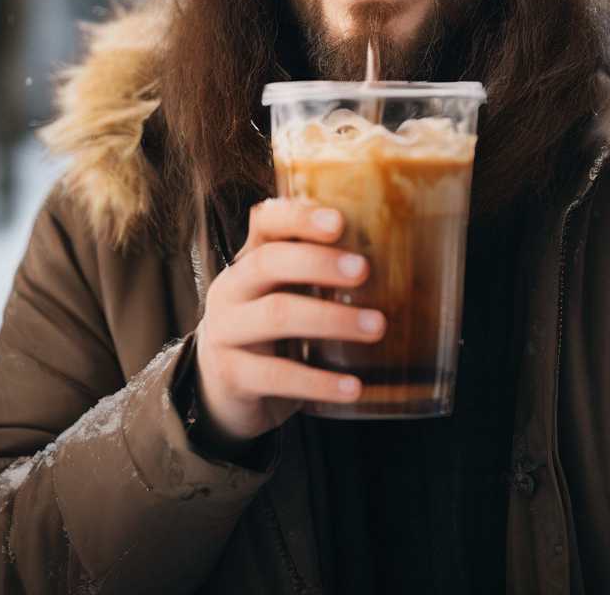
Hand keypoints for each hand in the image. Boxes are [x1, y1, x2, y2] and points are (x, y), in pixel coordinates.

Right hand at [193, 198, 380, 449]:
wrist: (220, 392)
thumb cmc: (266, 337)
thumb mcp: (279, 299)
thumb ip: (312, 279)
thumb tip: (389, 259)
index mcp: (246, 263)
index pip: (264, 224)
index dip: (298, 218)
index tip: (338, 221)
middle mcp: (230, 289)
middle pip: (268, 262)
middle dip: (318, 262)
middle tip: (364, 269)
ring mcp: (225, 331)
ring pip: (276, 315)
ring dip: (330, 318)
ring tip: (376, 327)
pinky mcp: (231, 375)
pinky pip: (278, 375)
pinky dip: (319, 382)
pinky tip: (354, 387)